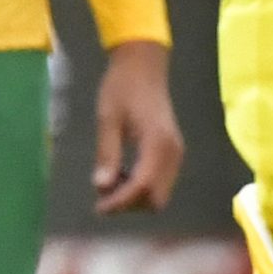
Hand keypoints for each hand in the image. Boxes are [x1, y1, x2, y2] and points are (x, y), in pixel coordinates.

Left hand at [92, 38, 182, 213]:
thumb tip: (101, 187)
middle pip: (155, 198)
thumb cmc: (122, 87)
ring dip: (134, 196)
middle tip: (102, 195)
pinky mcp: (172, 152)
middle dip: (129, 203)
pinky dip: (141, 186)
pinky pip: (160, 181)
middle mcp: (172, 152)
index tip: (97, 207)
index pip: (142, 186)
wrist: (143, 66)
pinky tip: (122, 173)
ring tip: (110, 182)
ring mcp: (175, 152)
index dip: (120, 202)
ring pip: (159, 193)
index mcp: (157, 142)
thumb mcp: (108, 118)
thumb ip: (107, 153)